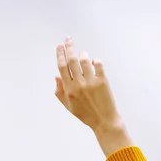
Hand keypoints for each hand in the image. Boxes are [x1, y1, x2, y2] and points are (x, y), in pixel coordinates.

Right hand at [54, 37, 131, 156]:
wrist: (104, 121)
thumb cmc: (85, 114)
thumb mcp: (69, 106)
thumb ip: (60, 92)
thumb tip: (57, 76)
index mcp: (69, 89)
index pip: (62, 67)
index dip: (60, 55)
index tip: (60, 46)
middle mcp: (79, 84)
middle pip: (72, 60)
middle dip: (69, 47)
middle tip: (68, 39)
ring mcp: (91, 82)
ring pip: (84, 60)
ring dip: (83, 54)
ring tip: (83, 55)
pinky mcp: (103, 81)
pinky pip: (98, 64)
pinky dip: (95, 60)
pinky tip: (94, 62)